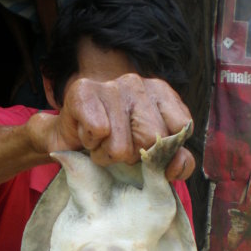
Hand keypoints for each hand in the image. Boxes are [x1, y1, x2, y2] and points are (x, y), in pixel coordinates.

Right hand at [10, 56, 37, 101]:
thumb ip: (33, 85)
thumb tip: (35, 93)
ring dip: (15, 92)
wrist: (26, 59)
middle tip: (12, 102)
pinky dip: (18, 88)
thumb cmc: (28, 68)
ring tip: (16, 97)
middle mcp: (16, 81)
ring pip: (15, 87)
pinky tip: (21, 89)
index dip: (11, 98)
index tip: (10, 103)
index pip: (13, 92)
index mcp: (18, 82)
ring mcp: (17, 78)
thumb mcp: (32, 77)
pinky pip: (18, 84)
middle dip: (13, 96)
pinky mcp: (19, 76)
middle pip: (13, 90)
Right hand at [55, 73, 194, 180]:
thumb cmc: (113, 147)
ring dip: (108, 155)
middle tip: (119, 148)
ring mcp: (111, 86)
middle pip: (153, 139)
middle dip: (134, 155)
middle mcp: (138, 85)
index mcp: (161, 95)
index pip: (181, 127)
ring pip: (122, 144)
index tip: (148, 151)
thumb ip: (176, 161)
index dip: (165, 150)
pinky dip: (91, 145)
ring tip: (101, 144)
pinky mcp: (84, 91)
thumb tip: (178, 166)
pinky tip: (88, 137)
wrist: (68, 144)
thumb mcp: (152, 156)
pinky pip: (98, 131)